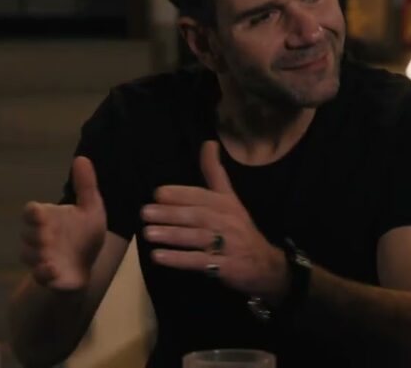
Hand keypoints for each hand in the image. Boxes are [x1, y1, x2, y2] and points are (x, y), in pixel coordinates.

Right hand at [19, 156, 106, 290]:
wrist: (86, 265)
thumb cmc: (85, 233)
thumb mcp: (91, 208)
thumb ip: (85, 185)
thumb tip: (81, 157)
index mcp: (47, 218)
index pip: (30, 211)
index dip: (33, 213)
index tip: (41, 214)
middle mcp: (39, 237)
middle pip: (27, 234)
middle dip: (36, 235)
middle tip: (48, 235)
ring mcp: (40, 257)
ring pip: (28, 255)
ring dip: (38, 254)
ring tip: (52, 255)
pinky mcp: (47, 276)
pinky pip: (38, 276)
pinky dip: (43, 273)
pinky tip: (53, 269)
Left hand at [142, 141, 287, 300]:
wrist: (264, 263)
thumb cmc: (239, 228)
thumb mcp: (230, 199)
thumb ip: (215, 173)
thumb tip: (208, 143)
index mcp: (227, 204)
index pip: (203, 196)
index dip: (181, 194)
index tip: (158, 193)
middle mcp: (228, 221)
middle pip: (198, 216)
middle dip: (171, 214)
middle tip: (145, 213)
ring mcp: (228, 244)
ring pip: (197, 238)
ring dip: (172, 235)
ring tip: (148, 233)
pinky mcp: (226, 266)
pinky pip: (199, 261)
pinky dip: (178, 259)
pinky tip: (159, 257)